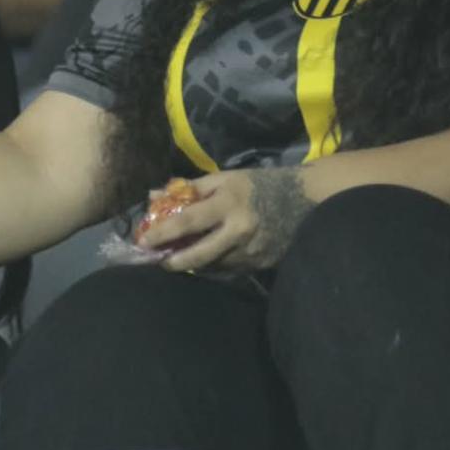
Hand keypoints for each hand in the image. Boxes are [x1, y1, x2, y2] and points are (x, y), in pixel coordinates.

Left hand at [138, 167, 312, 273]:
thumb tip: (153, 197)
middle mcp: (239, 232)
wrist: (306, 200)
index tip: (143, 240)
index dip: (162, 233)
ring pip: (212, 266)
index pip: (188, 222)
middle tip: (158, 260)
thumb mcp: (225, 179)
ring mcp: (251, 252)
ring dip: (192, 264)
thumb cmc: (259, 185)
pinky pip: (228, 270)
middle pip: (198, 255)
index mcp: (229, 204)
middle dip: (174, 261)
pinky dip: (213, 265)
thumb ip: (189, 190)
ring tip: (178, 258)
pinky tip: (205, 259)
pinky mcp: (260, 265)